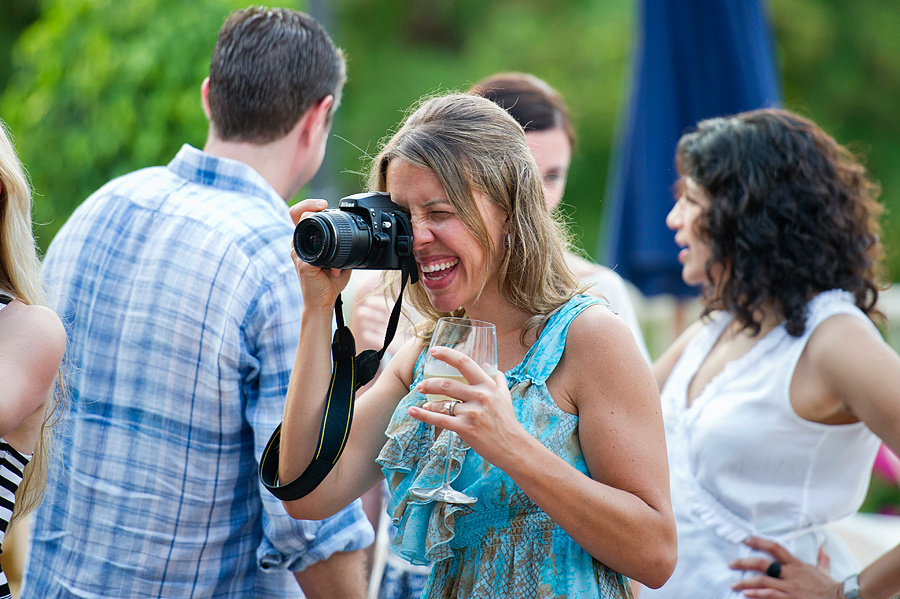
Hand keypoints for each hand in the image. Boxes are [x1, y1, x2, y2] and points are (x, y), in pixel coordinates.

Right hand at [288, 199, 350, 308]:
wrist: (323, 301)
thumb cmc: (329, 282)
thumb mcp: (340, 259)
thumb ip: (344, 246)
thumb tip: (356, 235)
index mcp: (307, 241)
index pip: (300, 215)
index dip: (308, 204)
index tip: (323, 204)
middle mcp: (299, 245)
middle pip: (297, 215)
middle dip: (310, 206)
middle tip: (324, 206)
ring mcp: (298, 253)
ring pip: (305, 230)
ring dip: (325, 235)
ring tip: (336, 257)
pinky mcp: (302, 264)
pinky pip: (316, 254)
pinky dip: (331, 261)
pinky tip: (335, 271)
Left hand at [409, 346, 523, 465]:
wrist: (514, 447)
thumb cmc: (508, 422)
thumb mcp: (505, 396)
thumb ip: (497, 379)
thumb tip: (487, 364)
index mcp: (488, 385)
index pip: (465, 363)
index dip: (447, 355)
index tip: (434, 351)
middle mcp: (480, 396)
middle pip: (448, 383)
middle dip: (430, 383)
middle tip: (421, 385)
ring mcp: (472, 413)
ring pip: (443, 402)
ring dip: (429, 401)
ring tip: (423, 401)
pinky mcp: (466, 428)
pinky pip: (440, 420)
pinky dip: (424, 415)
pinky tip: (414, 411)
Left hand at [730, 536, 842, 598]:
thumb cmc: (831, 587)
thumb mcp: (824, 571)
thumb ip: (821, 559)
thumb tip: (822, 547)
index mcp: (797, 565)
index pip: (775, 548)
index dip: (759, 542)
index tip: (746, 539)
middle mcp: (791, 575)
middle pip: (763, 564)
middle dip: (744, 563)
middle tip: (731, 564)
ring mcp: (790, 588)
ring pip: (763, 582)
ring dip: (746, 583)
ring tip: (734, 585)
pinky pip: (770, 596)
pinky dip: (756, 596)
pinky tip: (746, 595)